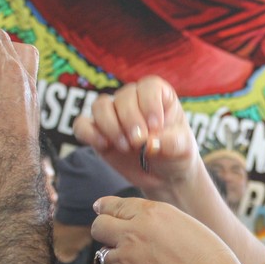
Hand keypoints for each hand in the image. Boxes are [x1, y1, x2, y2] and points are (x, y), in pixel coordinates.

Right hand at [74, 76, 197, 193]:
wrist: (164, 176)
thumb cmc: (176, 155)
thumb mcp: (182, 149)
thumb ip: (170, 143)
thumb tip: (150, 143)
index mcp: (159, 95)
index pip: (148, 87)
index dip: (149, 104)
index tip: (156, 127)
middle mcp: (134, 100)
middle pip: (123, 97)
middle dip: (130, 120)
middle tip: (139, 142)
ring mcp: (114, 115)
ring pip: (100, 106)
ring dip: (110, 126)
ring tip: (126, 147)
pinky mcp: (98, 132)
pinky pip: (82, 125)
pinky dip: (89, 134)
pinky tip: (104, 146)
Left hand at [89, 196, 247, 263]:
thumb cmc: (211, 260)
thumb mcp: (186, 226)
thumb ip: (156, 223)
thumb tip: (138, 226)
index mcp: (150, 214)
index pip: (113, 206)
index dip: (106, 209)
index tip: (101, 210)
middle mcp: (131, 235)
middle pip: (99, 228)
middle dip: (105, 233)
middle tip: (116, 242)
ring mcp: (124, 263)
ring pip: (104, 258)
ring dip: (118, 263)